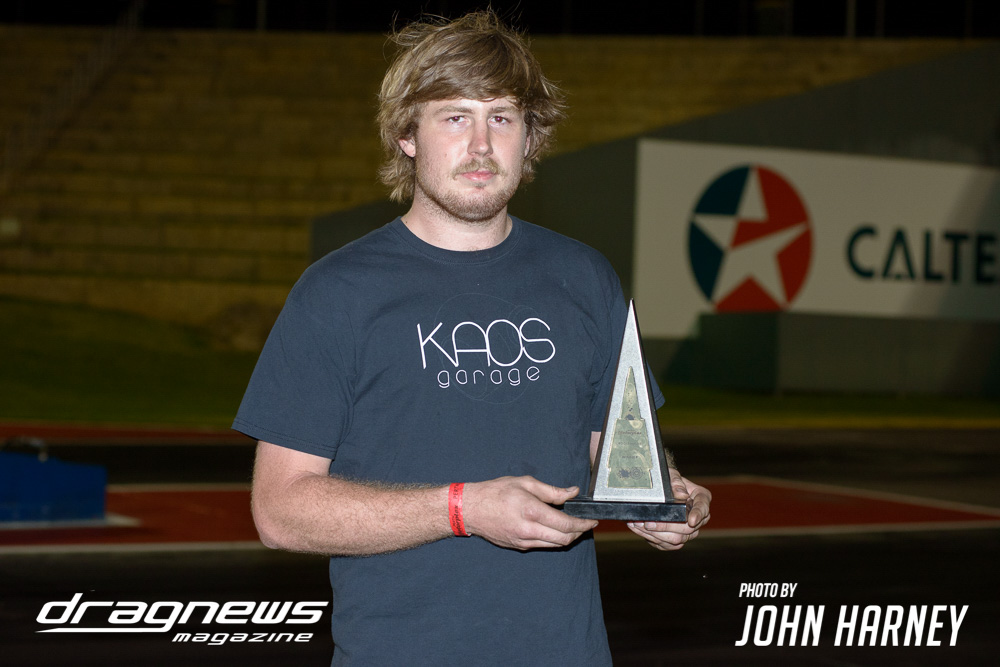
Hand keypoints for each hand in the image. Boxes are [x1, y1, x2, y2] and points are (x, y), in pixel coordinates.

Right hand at [463, 476, 598, 550]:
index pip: (566, 524)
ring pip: (555, 545)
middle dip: (580, 532)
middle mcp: (529, 530)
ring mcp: (523, 541)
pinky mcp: (519, 547)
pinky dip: (553, 539)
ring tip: (573, 526)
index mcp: (532, 511)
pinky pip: (542, 545)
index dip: (583, 524)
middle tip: (586, 523)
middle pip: (565, 539)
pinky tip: (554, 529)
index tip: (592, 520)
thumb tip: (572, 492)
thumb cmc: (496, 492)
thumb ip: (552, 490)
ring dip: (568, 537)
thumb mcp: (525, 483)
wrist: (471, 509)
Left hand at [627, 469, 710, 550]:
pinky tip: (639, 529)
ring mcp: (688, 531)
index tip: (691, 520)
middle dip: (667, 527)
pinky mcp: (676, 540)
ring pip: (676, 540)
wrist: (661, 489)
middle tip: (649, 523)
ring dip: (656, 535)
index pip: (703, 508)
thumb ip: (676, 483)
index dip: (698, 515)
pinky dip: (651, 538)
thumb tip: (681, 494)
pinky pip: (666, 545)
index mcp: (701, 499)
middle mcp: (698, 517)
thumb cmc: (669, 480)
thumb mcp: (671, 475)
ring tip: (639, 525)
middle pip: (688, 529)